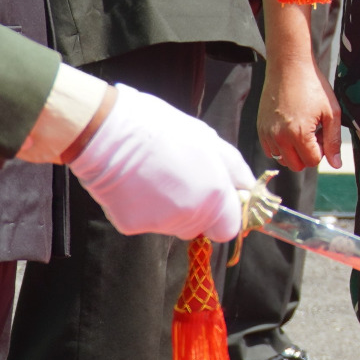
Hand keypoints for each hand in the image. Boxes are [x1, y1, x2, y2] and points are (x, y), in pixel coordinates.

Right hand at [70, 83, 258, 239]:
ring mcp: (159, 224)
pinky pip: (145, 223)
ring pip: (172, 226)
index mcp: (214, 195)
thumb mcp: (209, 140)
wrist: (109, 134)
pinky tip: (136, 184)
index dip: (223, 216)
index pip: (228, 229)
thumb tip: (249, 189)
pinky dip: (143, 209)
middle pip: (198, 228)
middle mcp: (190, 215)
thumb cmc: (163, 129)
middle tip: (179, 179)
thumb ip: (233, 170)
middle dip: (196, 210)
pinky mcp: (131, 227)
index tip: (216, 201)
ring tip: (155, 176)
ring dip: (169, 208)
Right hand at [259, 48, 341, 171]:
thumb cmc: (313, 87)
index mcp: (298, 134)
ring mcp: (267, 134)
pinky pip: (270, 150)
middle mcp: (279, 138)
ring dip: (294, 150)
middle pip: (296, 165)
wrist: (289, 67)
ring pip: (283, 159)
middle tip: (314, 132)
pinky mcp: (260, 128)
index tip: (323, 132)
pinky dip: (281, 145)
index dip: (322, 150)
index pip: (313, 161)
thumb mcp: (332, 112)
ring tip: (302, 127)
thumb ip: (333, 141)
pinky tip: (290, 126)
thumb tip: (336, 165)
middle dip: (308, 154)